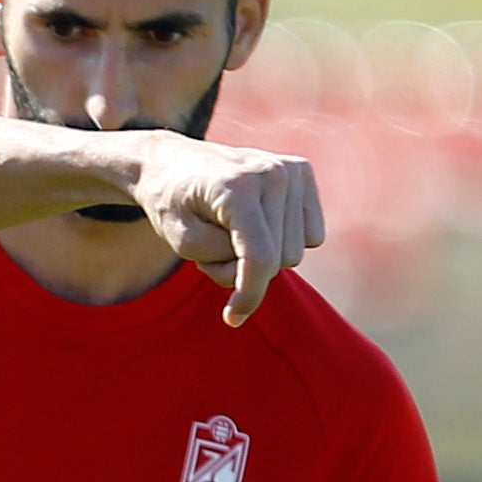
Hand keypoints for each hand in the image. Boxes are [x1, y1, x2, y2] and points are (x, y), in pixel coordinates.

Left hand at [118, 136, 325, 325]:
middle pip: (278, 260)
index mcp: (238, 188)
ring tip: (229, 232)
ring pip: (293, 251)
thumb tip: (266, 269)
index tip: (233, 318)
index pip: (260, 257)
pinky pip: (309, 235)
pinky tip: (254, 222)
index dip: (249, 295)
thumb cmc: (173, 205)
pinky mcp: (301, 172)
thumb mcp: (182, 243)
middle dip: (242, 269)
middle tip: (211, 248)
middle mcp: (272, 174)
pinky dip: (279, 240)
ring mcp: (291, 170)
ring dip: (259, 256)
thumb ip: (222, 263)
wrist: (173, 163)